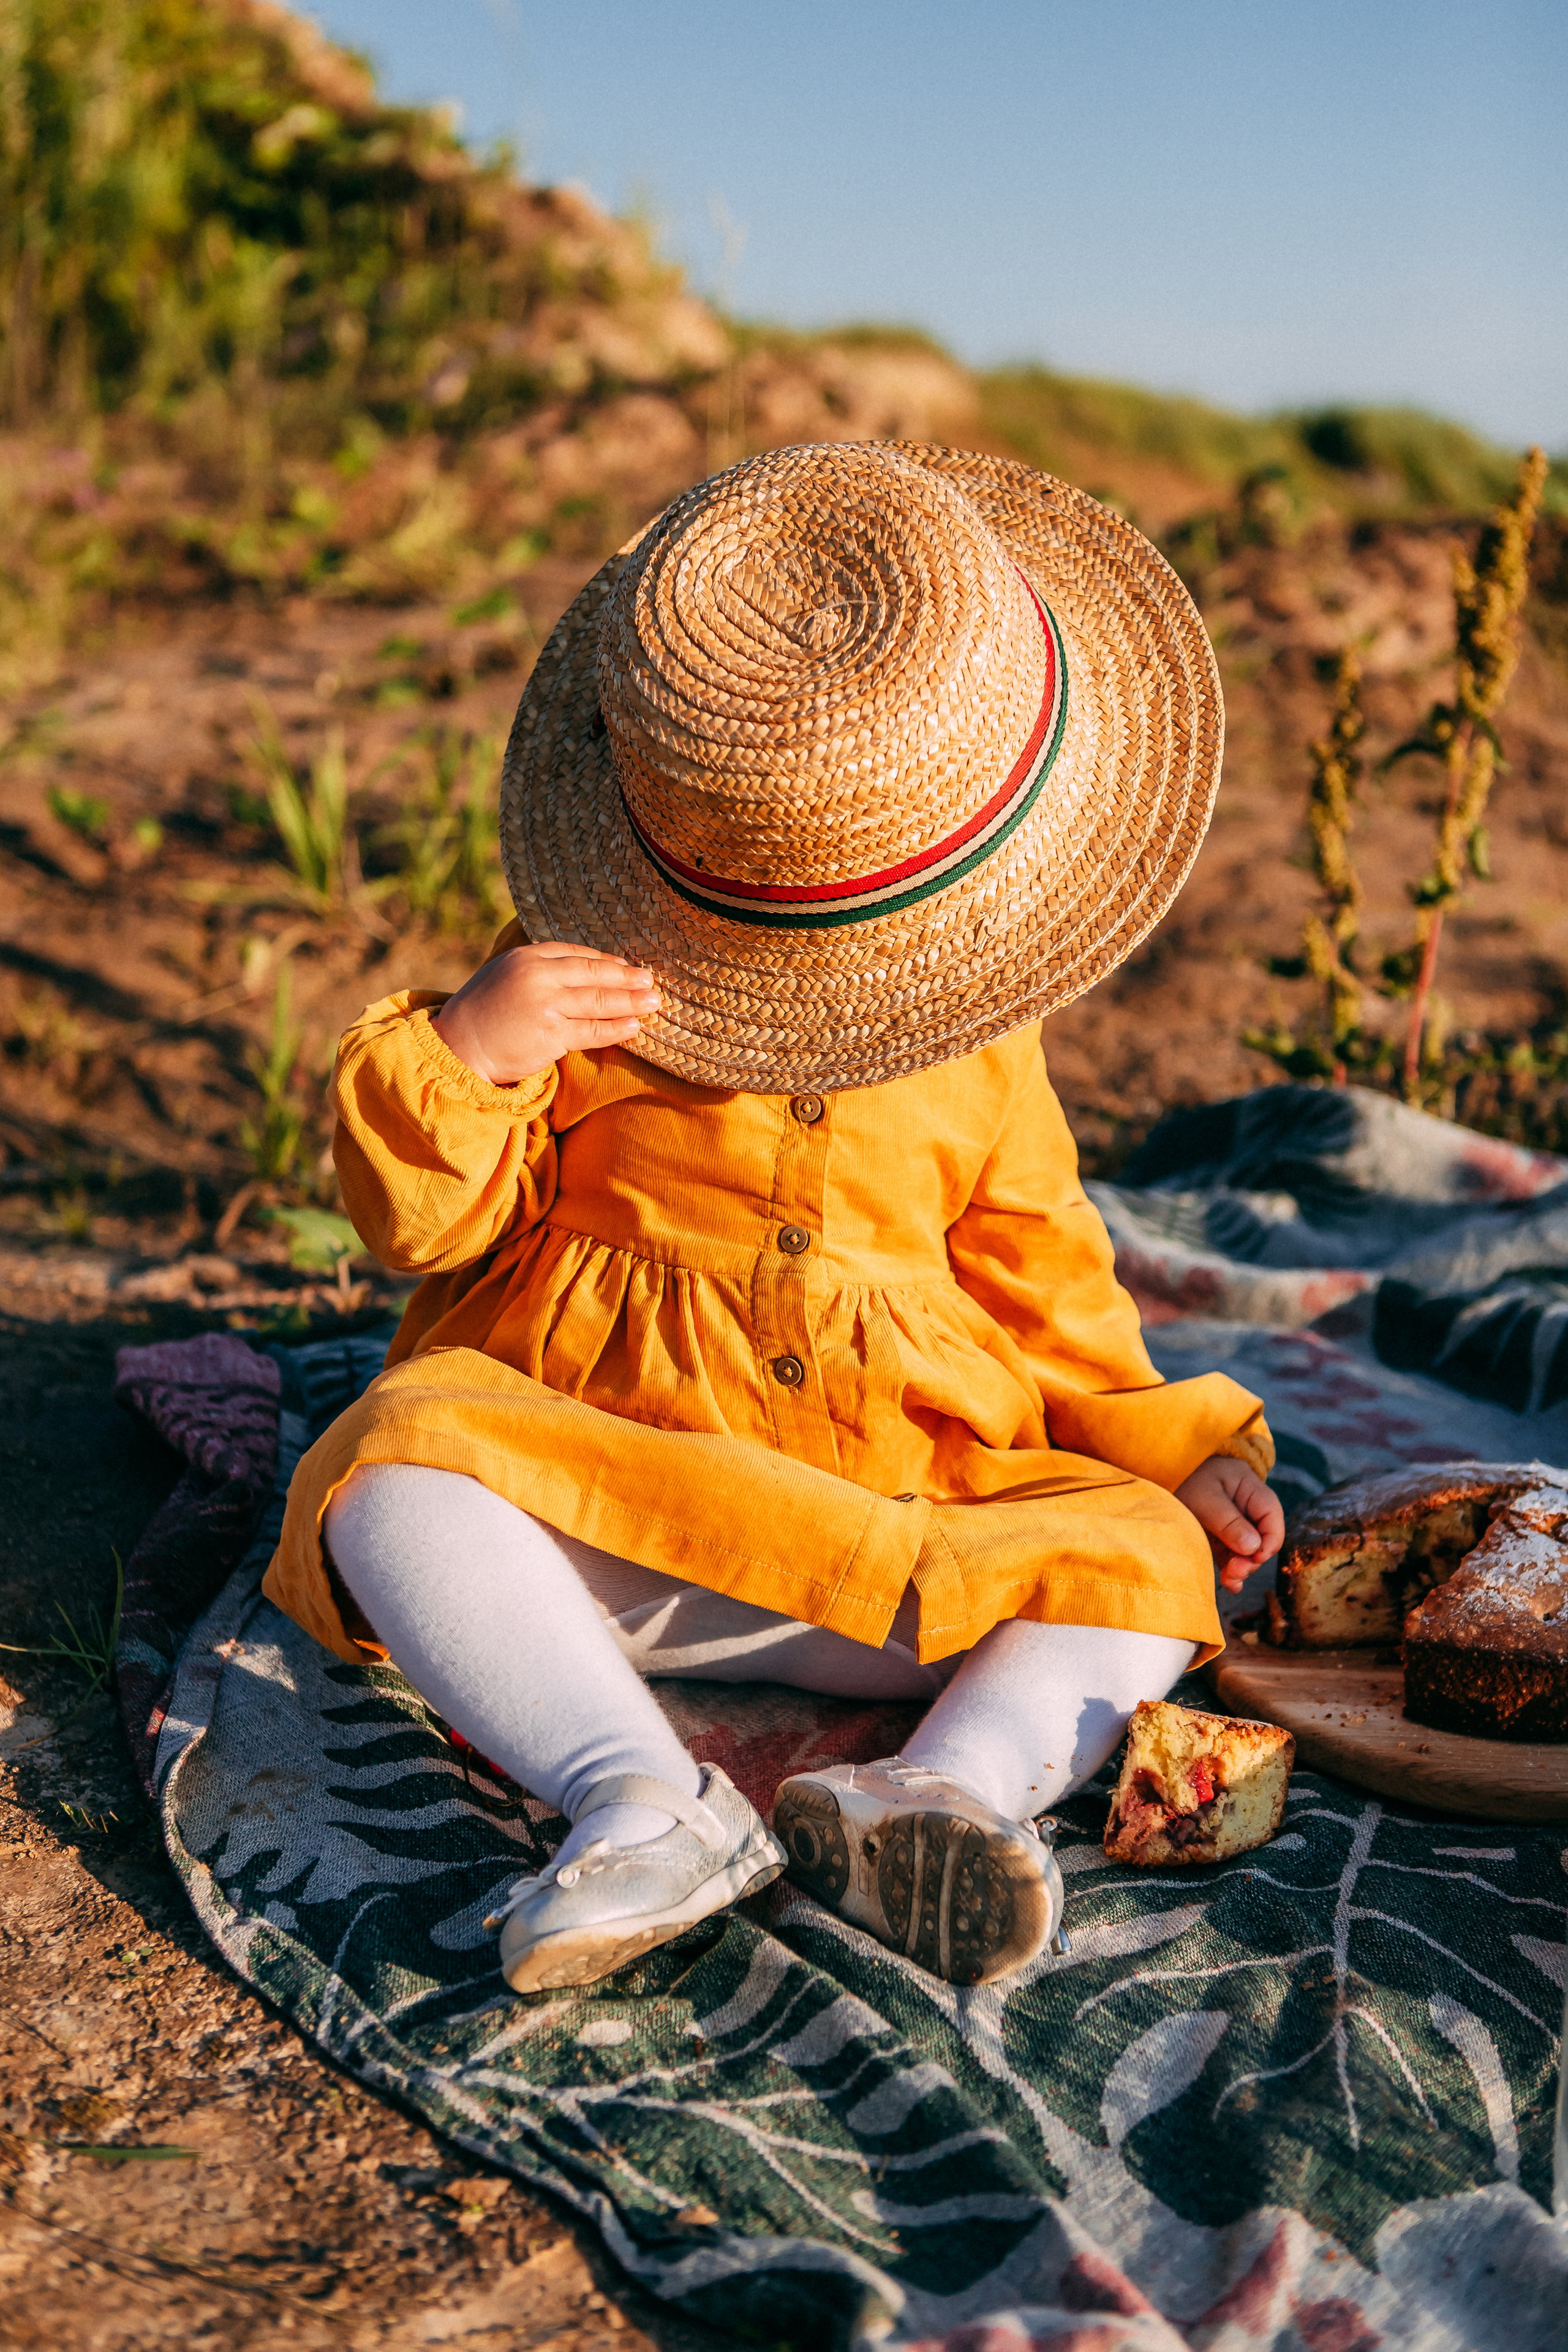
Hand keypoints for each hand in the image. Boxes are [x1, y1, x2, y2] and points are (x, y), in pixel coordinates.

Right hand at [433, 941, 659, 1084]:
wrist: (457, 1046)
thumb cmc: (480, 1014)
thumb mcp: (503, 975)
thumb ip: (537, 969)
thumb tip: (578, 972)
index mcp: (526, 956)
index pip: (576, 954)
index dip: (604, 960)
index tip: (624, 965)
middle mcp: (538, 974)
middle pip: (594, 973)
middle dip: (626, 977)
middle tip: (649, 980)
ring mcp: (547, 1003)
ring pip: (599, 1000)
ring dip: (631, 1001)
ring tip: (653, 1001)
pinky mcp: (552, 1033)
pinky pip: (594, 1030)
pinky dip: (618, 1028)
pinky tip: (635, 1026)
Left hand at [1175, 1456, 1284, 1593]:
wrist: (1157, 1473)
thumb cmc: (1183, 1478)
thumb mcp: (1205, 1498)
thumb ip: (1229, 1522)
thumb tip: (1254, 1548)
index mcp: (1248, 1487)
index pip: (1271, 1515)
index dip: (1270, 1539)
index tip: (1256, 1558)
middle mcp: (1245, 1505)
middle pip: (1261, 1536)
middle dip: (1252, 1557)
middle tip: (1235, 1571)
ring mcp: (1232, 1520)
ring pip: (1247, 1549)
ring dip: (1242, 1567)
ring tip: (1229, 1580)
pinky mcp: (1218, 1533)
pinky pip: (1231, 1553)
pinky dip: (1231, 1568)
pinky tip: (1230, 1584)